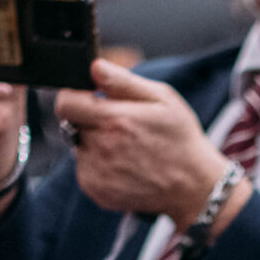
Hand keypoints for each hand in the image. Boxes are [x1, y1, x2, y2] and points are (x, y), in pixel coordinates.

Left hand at [55, 60, 232, 228]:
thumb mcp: (162, 99)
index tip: (92, 101)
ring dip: (94, 146)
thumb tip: (94, 67)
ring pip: (79, 148)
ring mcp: (97, 173)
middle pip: (72, 125)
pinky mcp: (97, 192)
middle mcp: (101, 148)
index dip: (75, 98)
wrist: (193, 187)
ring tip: (126, 150)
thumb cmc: (180, 139)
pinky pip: (85, 171)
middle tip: (121, 128)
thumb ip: (123, 81)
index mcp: (115, 120)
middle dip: (90, 122)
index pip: (65, 103)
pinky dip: (99, 167)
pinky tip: (125, 167)